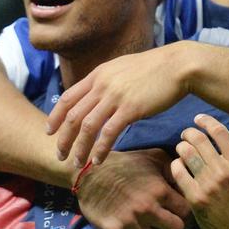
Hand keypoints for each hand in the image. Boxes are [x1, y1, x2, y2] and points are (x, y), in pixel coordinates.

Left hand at [47, 43, 190, 166]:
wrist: (178, 65)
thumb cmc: (154, 69)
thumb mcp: (122, 68)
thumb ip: (106, 81)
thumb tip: (97, 96)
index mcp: (98, 74)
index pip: (67, 97)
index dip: (55, 117)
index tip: (50, 132)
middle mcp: (102, 84)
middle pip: (73, 115)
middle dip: (64, 139)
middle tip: (60, 155)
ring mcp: (115, 96)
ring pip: (87, 127)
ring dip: (80, 148)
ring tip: (77, 163)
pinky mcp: (131, 108)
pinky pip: (109, 133)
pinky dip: (101, 149)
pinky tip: (98, 160)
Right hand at [75, 148, 191, 228]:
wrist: (89, 173)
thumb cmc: (125, 163)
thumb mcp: (153, 157)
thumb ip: (173, 167)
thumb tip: (187, 180)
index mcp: (160, 190)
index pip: (187, 212)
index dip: (186, 213)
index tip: (180, 213)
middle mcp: (148, 208)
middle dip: (173, 227)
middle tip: (165, 222)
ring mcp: (131, 222)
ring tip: (146, 226)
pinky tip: (130, 227)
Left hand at [170, 114, 228, 228]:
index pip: (219, 132)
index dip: (206, 121)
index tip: (199, 119)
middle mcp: (224, 171)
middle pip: (199, 140)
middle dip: (189, 132)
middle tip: (186, 134)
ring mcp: (208, 185)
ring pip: (187, 153)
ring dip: (182, 146)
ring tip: (182, 147)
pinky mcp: (195, 198)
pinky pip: (179, 173)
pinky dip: (176, 164)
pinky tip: (178, 165)